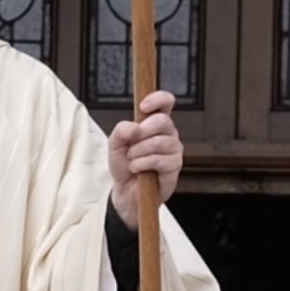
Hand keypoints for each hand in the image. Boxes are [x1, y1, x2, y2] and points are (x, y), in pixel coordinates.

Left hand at [107, 90, 181, 230]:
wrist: (126, 191)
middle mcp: (168, 134)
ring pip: (159, 142)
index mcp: (156, 123)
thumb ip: (121, 131)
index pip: (166, 102)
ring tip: (132, 160)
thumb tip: (133, 127)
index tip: (143, 107)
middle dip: (141, 132)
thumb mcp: (115, 144)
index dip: (157, 99)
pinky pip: (159, 159)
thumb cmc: (125, 165)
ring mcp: (174, 150)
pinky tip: (137, 169)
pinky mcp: (174, 167)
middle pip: (162, 121)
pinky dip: (141, 164)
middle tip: (130, 144)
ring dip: (138, 152)